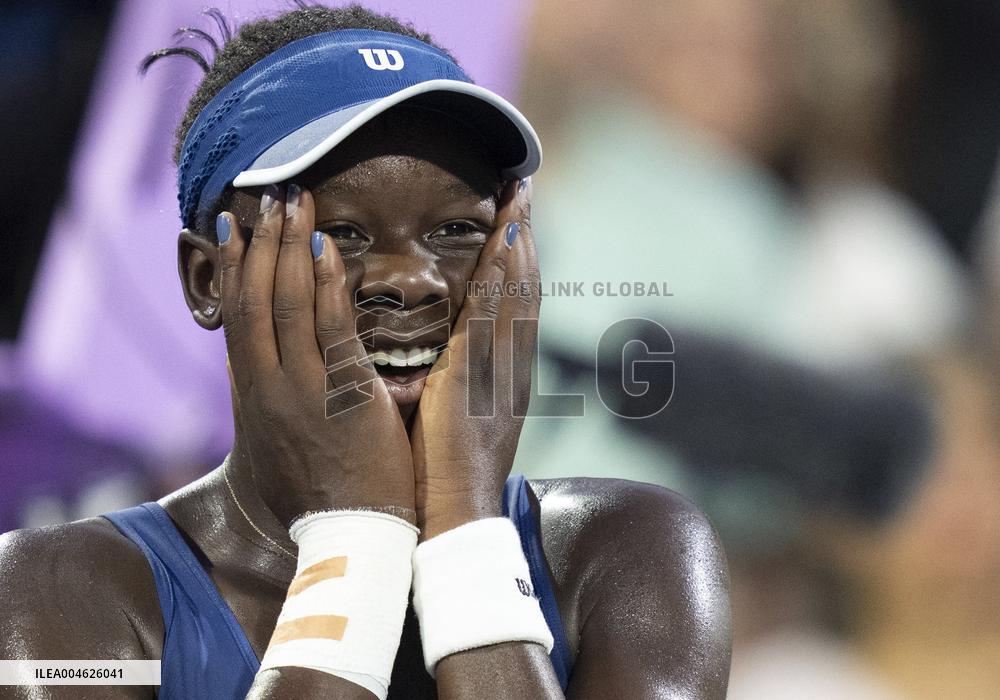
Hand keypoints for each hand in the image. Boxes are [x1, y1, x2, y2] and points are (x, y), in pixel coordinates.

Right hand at [219, 185, 414, 527]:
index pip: (238, 318)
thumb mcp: (279, 444)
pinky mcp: (346, 393)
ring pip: (286, 303)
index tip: (237, 227)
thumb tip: (264, 368)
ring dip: (290, 247)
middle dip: (263, 242)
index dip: (236, 268)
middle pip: (255, 299)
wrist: (351, 536)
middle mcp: (269, 387)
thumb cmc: (321, 491)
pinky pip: (331, 327)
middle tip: (271, 195)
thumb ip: (271, 399)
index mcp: (255, 396)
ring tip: (295, 202)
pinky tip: (328, 247)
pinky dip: (326, 283)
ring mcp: (305, 389)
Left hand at [411, 180, 538, 538]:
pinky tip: (504, 242)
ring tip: (518, 199)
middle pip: (525, 289)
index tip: (514, 222)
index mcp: (504, 377)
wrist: (455, 516)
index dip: (516, 261)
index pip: (514, 306)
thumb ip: (454, 383)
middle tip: (524, 189)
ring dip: (519, 244)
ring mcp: (503, 371)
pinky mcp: (483, 376)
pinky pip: (497, 315)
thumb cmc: (444, 474)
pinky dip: (504, 276)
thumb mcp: (453, 419)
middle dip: (525, 237)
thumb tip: (442, 361)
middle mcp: (512, 367)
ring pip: (518, 294)